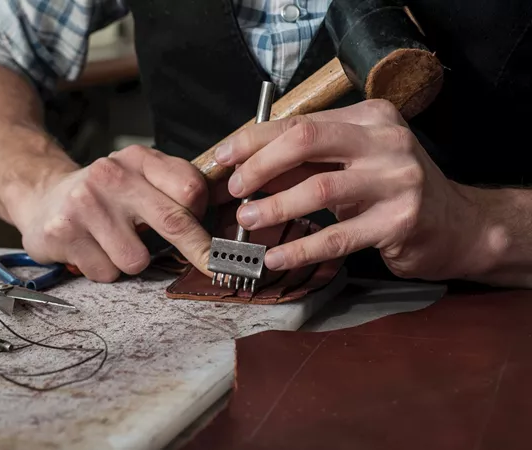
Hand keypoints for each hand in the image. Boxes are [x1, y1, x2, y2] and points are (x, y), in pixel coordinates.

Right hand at [10, 145, 212, 281]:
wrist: (42, 197)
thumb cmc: (103, 195)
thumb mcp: (138, 177)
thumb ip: (174, 189)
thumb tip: (216, 226)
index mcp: (137, 159)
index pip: (189, 188)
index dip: (204, 216)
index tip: (211, 235)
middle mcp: (111, 175)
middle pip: (173, 222)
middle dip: (197, 250)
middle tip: (211, 265)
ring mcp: (85, 204)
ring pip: (136, 259)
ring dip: (130, 261)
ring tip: (113, 244)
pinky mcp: (64, 232)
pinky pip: (106, 272)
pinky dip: (103, 269)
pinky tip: (91, 250)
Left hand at [212, 99, 482, 280]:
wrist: (457, 225)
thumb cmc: (391, 191)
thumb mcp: (352, 164)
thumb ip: (306, 161)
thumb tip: (243, 168)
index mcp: (369, 117)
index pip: (300, 122)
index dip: (254, 139)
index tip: (224, 157)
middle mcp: (386, 141)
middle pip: (305, 142)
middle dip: (259, 165)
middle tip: (235, 190)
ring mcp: (397, 180)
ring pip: (319, 189)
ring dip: (274, 207)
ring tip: (246, 221)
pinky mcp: (401, 221)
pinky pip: (338, 236)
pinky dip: (301, 249)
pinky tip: (276, 257)